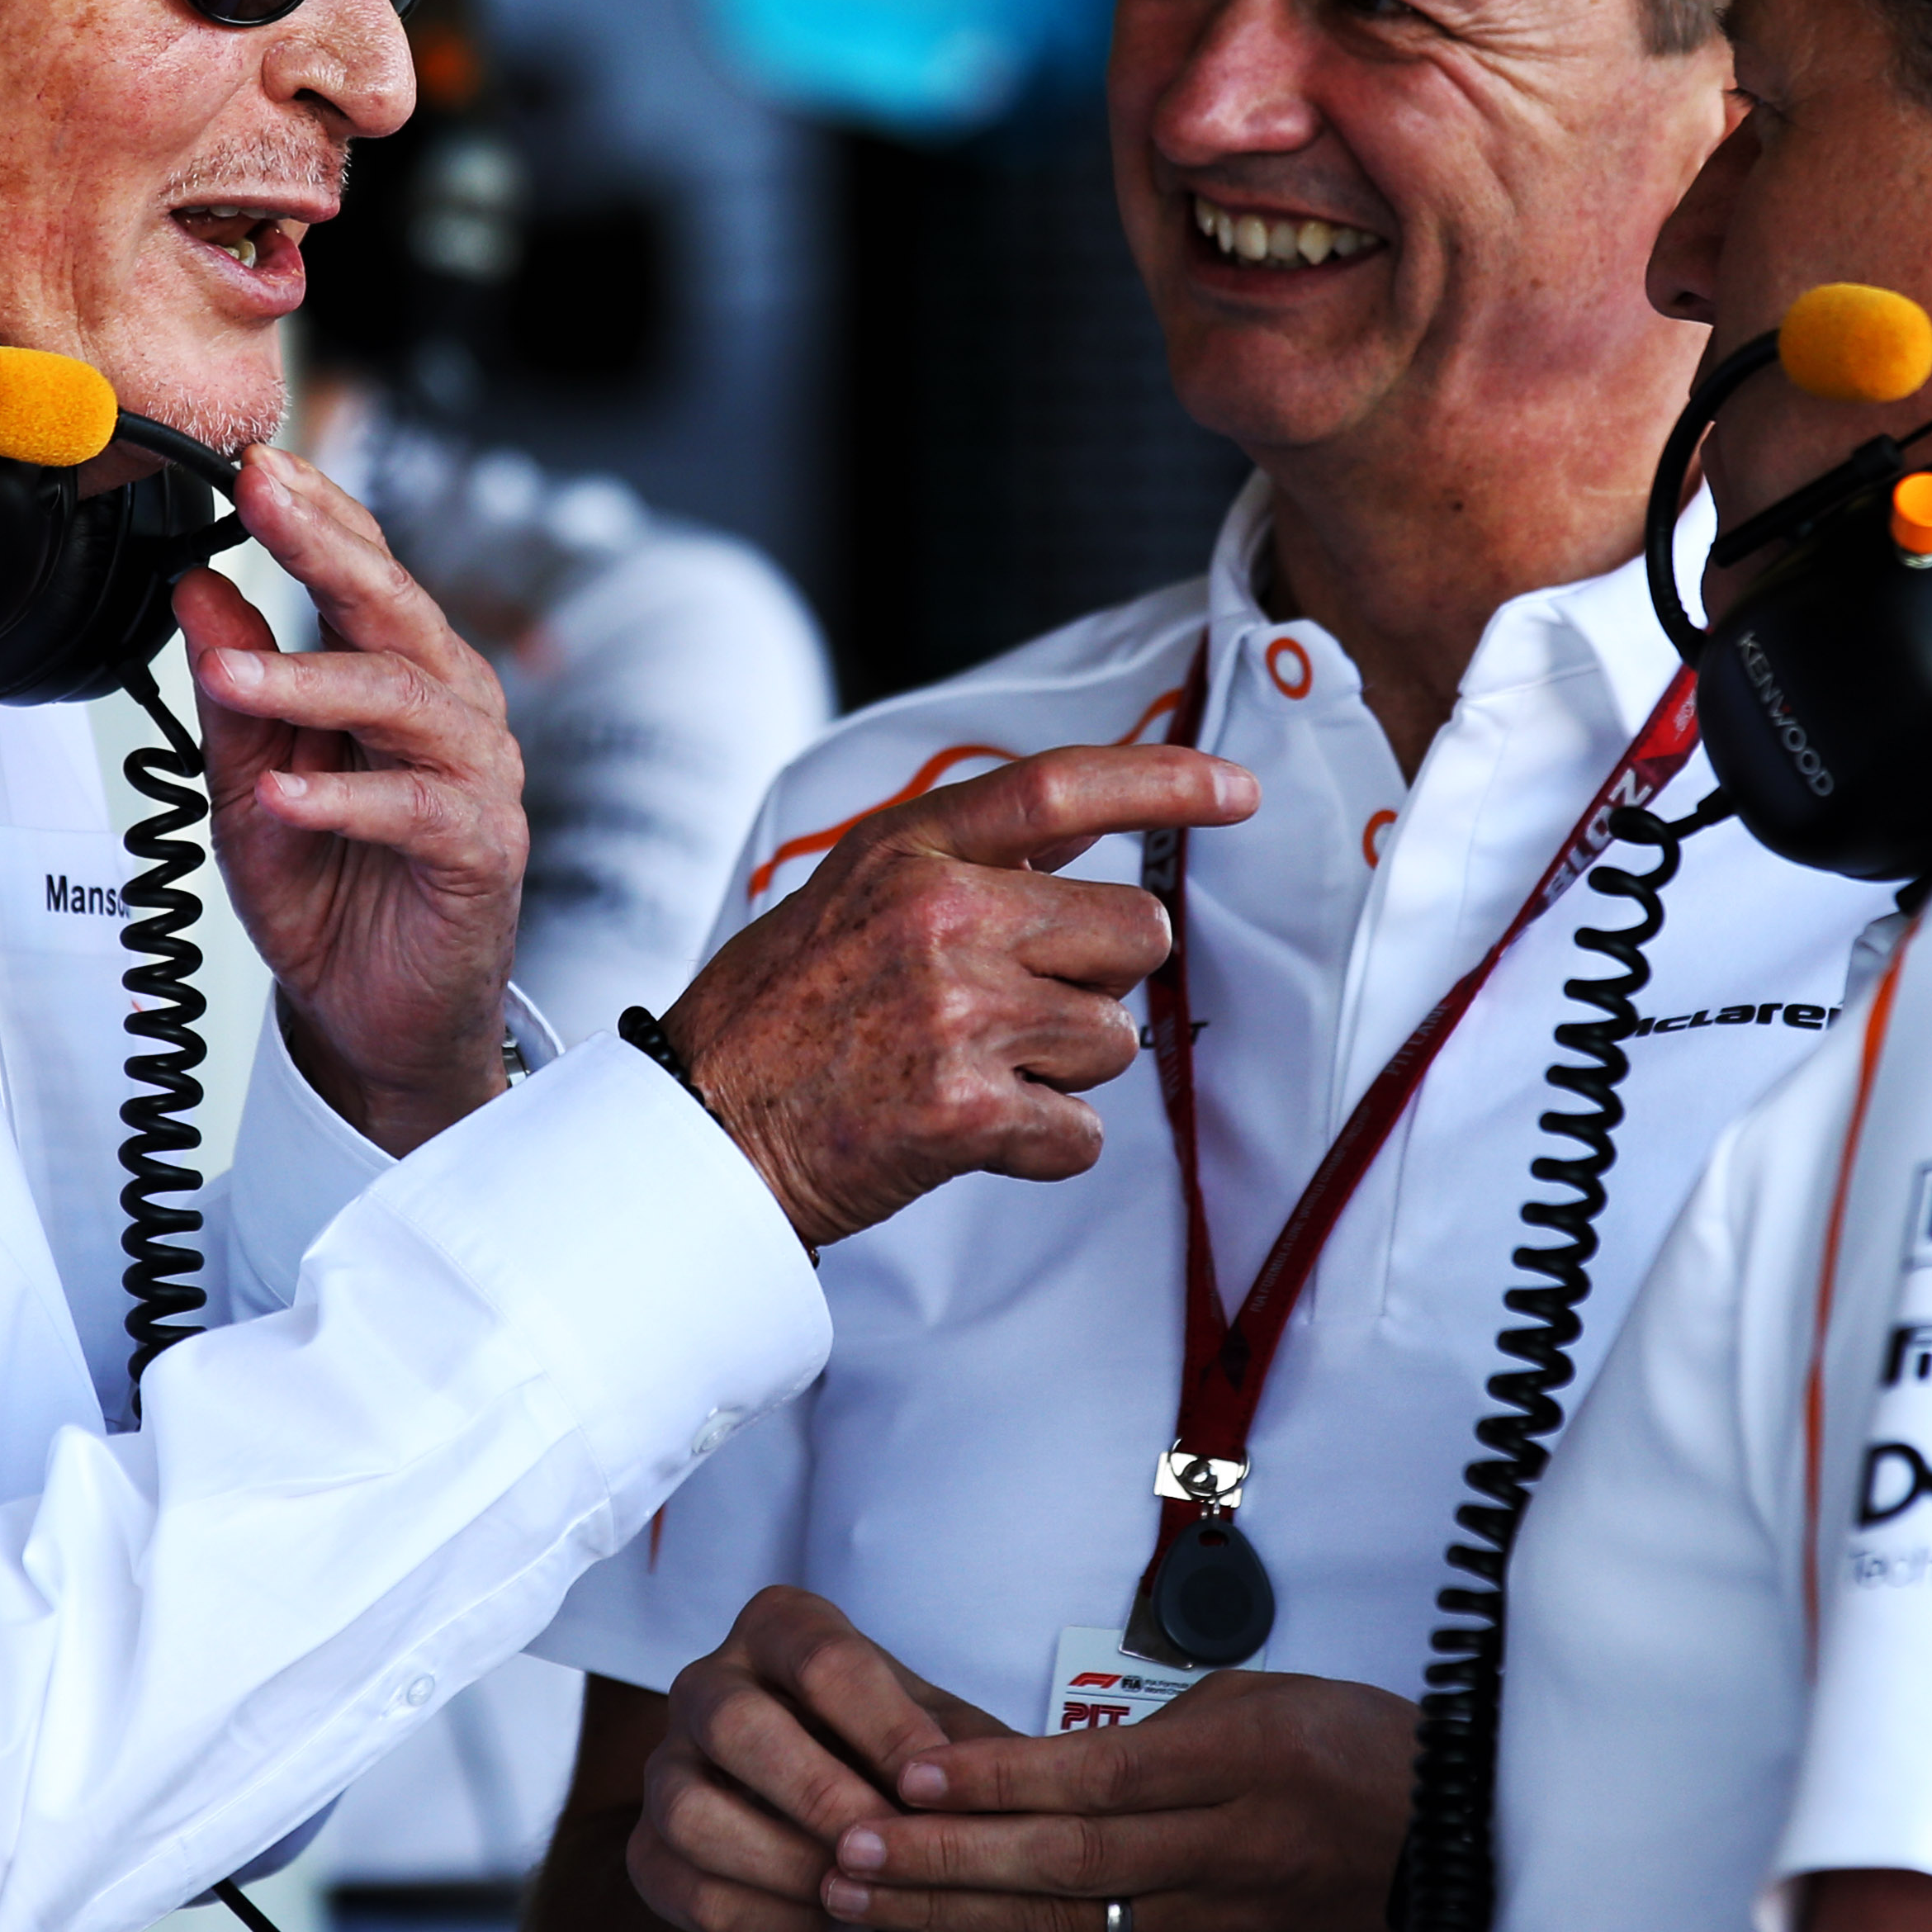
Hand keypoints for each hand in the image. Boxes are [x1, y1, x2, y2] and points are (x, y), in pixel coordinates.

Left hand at [181, 445, 523, 1150]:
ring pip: (404, 698)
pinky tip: (284, 793)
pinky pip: (416, 807)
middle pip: (396, 606)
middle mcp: (450, 708)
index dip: (314, 513)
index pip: (367, 570)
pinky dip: (344, 797)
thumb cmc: (329, 892)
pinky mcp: (480, 848)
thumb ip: (232, 690)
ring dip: (311, 680)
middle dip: (324, 546)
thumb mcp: (247, 781)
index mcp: (401, 674)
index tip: (250, 464)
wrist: (372, 1016)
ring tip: (235, 675)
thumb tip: (195, 586)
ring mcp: (475, 776)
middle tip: (260, 498)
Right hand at [629, 1589, 1008, 1931]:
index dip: (882, 1726)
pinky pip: (684, 1886)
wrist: (834, 1834)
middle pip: (737, 1722)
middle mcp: (709, 1682)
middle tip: (883, 1842)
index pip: (823, 1660)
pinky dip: (759, 1915)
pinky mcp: (648, 1848)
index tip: (933, 1786)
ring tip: (852, 1889)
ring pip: (690, 1810)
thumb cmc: (891, 1763)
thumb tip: (1011, 1775)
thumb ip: (972, 1751)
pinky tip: (821, 1918)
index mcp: (781, 1630)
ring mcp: (666, 1765)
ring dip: (780, 1860)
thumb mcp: (941, 1740)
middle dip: (818, 1792)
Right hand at [662, 747, 1253, 1248]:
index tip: (1237, 793)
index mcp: (908, 849)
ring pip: (1114, 1039)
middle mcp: (940, 914)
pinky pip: (1079, 1133)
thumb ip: (959, 863)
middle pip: (1132, 931)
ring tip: (970, 1074)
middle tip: (1017, 1012)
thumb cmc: (771, 1020)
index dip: (1167, 783)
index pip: (1063, 787)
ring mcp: (956, 1011)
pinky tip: (968, 1134)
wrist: (695, 1131)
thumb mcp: (850, 896)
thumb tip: (1080, 840)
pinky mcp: (963, 1110)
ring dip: (1064, 1071)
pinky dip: (1042, 1147)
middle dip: (1100, 980)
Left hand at [822, 1668, 1417, 1931]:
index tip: (913, 1773)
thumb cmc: (1364, 1749)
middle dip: (944, 1860)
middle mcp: (1229, 1848)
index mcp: (1243, 1759)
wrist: (1462, 1847)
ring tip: (864, 1896)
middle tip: (847, 1848)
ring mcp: (1224, 1919)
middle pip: (1065, 1863)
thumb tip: (1047, 1753)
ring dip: (957, 1916)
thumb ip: (1156, 1728)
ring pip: (1072, 1929)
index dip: (997, 1780)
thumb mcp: (1265, 1694)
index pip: (1095, 1776)